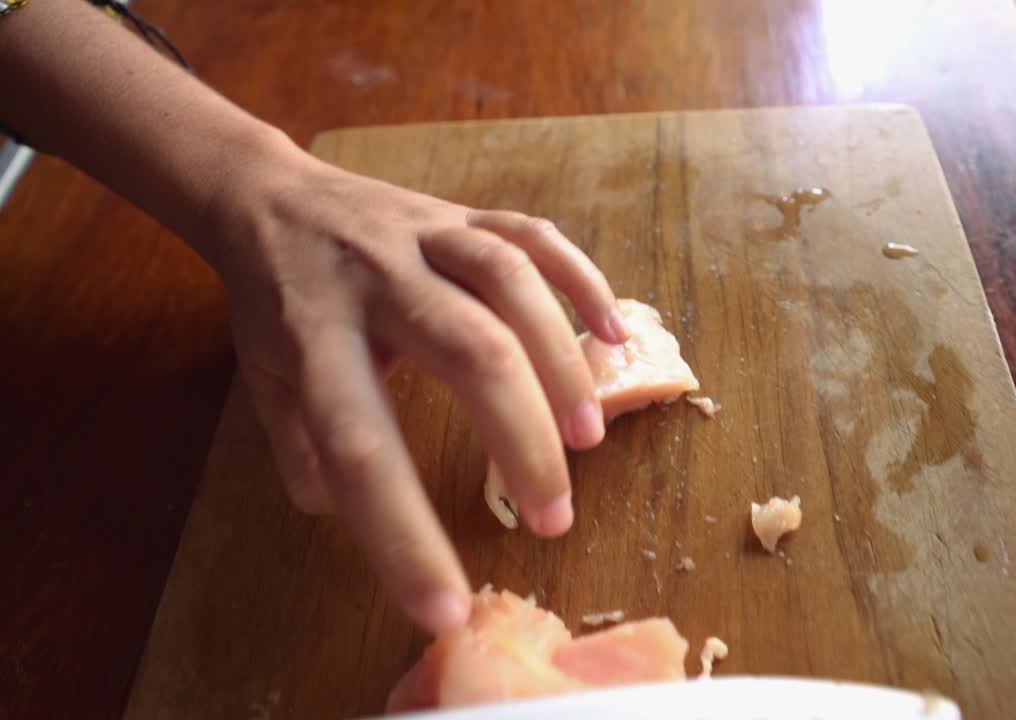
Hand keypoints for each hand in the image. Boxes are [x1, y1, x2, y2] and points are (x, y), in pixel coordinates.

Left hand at [209, 144, 628, 634]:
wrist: (267, 196)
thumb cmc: (273, 303)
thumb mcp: (264, 382)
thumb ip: (302, 449)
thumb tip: (343, 512)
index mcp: (314, 340)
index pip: (361, 447)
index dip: (404, 533)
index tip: (446, 610)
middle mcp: (377, 282)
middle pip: (470, 352)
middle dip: (522, 440)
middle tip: (554, 519)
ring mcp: (426, 236)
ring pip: (511, 284)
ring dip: (561, 362)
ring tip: (589, 438)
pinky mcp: (461, 213)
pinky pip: (533, 236)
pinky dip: (581, 280)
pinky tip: (613, 334)